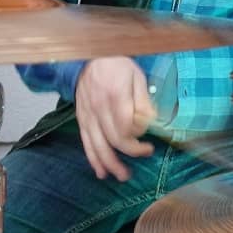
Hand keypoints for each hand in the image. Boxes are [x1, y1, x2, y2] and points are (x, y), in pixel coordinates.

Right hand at [74, 56, 156, 180]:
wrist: (90, 57)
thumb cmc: (117, 65)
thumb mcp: (137, 76)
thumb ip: (143, 101)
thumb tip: (151, 122)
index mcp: (115, 96)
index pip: (126, 128)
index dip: (138, 141)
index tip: (149, 144)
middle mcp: (99, 108)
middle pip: (113, 140)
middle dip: (130, 153)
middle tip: (144, 156)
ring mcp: (88, 115)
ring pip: (98, 146)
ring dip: (110, 164)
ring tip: (123, 176)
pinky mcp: (82, 119)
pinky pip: (86, 143)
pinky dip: (93, 159)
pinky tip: (101, 171)